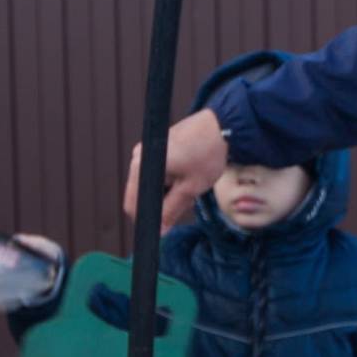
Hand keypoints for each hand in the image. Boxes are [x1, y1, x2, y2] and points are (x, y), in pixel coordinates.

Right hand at [124, 109, 226, 229]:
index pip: (133, 203)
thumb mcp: (190, 189)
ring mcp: (147, 149)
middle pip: (143, 193)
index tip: (166, 223)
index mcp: (141, 166)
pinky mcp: (158, 147)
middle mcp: (139, 156)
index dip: (148, 219)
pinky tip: (189, 175)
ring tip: (191, 183)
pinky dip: (171, 179)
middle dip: (162, 203)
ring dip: (169, 191)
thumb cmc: (207, 155)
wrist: (223, 124)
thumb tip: (159, 232)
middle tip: (187, 198)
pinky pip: (158, 171)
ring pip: (152, 183)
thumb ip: (171, 211)